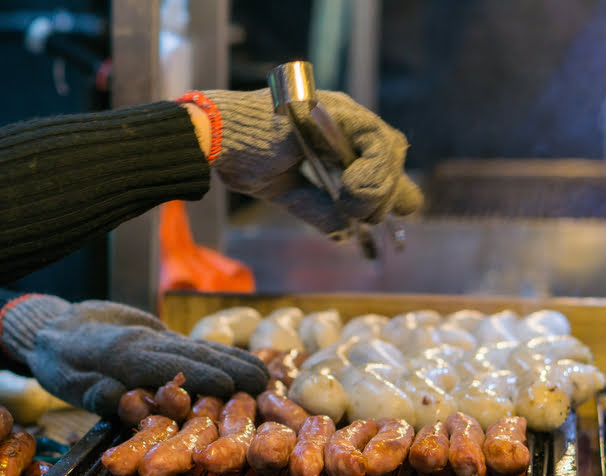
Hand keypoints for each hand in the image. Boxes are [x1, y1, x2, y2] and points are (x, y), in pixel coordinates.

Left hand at [0, 294, 268, 416]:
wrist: (56, 324)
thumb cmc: (60, 359)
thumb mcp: (67, 381)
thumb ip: (94, 391)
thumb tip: (121, 399)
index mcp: (122, 352)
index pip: (165, 364)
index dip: (197, 374)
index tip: (230, 385)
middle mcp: (147, 342)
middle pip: (192, 354)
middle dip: (229, 367)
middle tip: (263, 382)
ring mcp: (158, 339)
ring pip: (199, 349)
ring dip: (234, 360)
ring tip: (265, 373)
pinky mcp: (164, 340)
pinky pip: (197, 349)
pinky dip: (226, 355)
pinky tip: (249, 363)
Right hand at [199, 88, 422, 231]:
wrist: (216, 137)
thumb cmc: (241, 157)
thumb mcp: (286, 191)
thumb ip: (317, 207)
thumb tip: (345, 233)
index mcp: (329, 136)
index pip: (374, 159)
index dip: (386, 188)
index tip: (382, 217)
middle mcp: (341, 120)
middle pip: (390, 152)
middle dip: (387, 191)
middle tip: (366, 217)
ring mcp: (340, 113)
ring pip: (388, 148)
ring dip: (379, 186)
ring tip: (356, 207)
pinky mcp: (337, 112)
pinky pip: (375, 140)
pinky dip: (373, 170)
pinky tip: (354, 189)